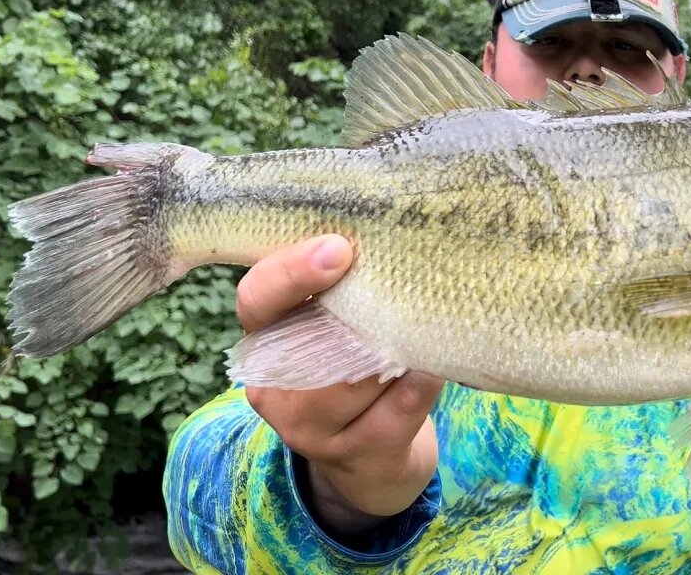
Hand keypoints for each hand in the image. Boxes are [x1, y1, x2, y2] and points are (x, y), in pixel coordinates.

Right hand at [237, 234, 444, 537]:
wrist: (373, 454)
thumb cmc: (356, 361)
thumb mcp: (337, 321)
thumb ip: (346, 284)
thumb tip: (393, 235)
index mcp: (265, 335)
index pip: (257, 297)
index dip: (292, 271)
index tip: (339, 248)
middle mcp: (274, 386)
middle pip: (315, 341)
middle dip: (366, 309)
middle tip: (407, 281)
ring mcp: (310, 428)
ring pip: (356, 378)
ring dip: (398, 347)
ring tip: (428, 322)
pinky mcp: (356, 454)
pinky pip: (396, 410)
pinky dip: (421, 384)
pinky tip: (433, 368)